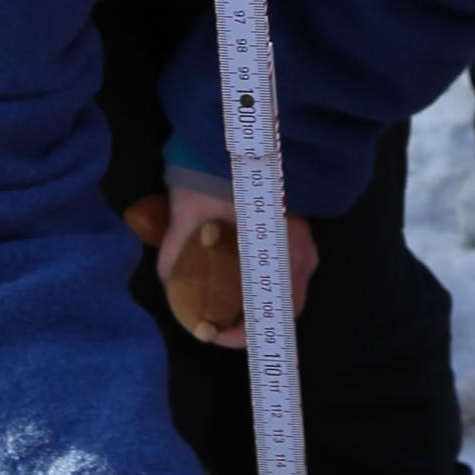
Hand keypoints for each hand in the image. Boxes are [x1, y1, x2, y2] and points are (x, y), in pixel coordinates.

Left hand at [151, 175, 317, 348]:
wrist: (234, 139)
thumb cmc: (212, 176)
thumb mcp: (185, 219)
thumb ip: (176, 258)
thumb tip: (171, 289)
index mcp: (279, 252)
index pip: (270, 313)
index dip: (240, 334)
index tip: (212, 334)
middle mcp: (300, 253)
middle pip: (283, 310)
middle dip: (250, 325)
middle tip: (216, 326)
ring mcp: (303, 243)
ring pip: (287, 293)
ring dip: (259, 306)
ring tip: (224, 309)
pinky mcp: (299, 233)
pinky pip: (288, 274)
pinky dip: (264, 287)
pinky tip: (237, 284)